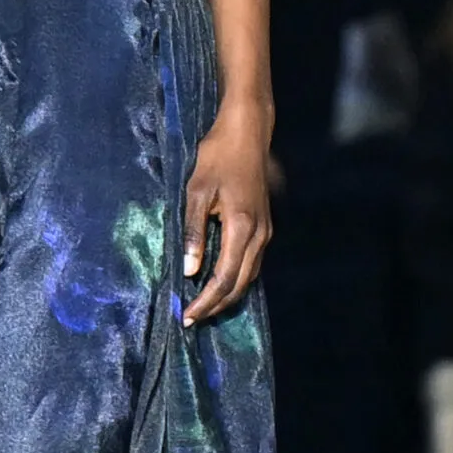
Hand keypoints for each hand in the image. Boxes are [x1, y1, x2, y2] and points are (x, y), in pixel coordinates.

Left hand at [180, 99, 271, 326]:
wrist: (247, 133)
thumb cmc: (217, 157)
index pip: (224, 277)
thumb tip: (189, 269)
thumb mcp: (196, 191)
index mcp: (242, 227)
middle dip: (215, 305)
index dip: (206, 300)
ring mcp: (265, 231)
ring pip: (248, 276)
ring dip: (226, 295)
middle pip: (239, 284)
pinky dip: (235, 279)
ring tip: (202, 306)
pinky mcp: (264, 227)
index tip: (187, 315)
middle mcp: (259, 235)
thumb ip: (193, 232)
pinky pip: (251, 263)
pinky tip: (219, 282)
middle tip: (191, 319)